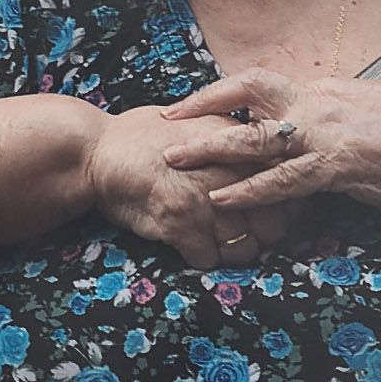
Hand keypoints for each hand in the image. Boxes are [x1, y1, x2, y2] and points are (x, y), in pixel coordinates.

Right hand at [81, 95, 280, 265]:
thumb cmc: (146, 135)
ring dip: (232, 252)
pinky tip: (190, 245)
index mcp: (238, 147)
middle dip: (260, 236)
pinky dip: (201, 258)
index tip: (266, 214)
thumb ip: (234, 139)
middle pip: (272, 225)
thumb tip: (264, 159)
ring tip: (216, 243)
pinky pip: (207, 259)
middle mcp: (228, 174)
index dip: (280, 207)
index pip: (282, 188)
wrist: (98, 150)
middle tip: (242, 234)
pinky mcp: (180, 225)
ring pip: (242, 248)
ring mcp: (204, 201)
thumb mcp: (199, 122)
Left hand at [162, 71, 380, 257]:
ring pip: (253, 138)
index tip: (200, 100)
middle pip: (247, 96)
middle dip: (202, 108)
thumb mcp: (376, 107)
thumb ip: (344, 112)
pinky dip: (249, 190)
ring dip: (210, 150)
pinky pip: (281, 180)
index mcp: (326, 88)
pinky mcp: (335, 166)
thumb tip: (328, 120)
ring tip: (173, 160)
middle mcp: (318, 103)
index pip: (265, 83)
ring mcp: (324, 134)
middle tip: (167, 122)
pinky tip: (223, 201)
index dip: (227, 90)